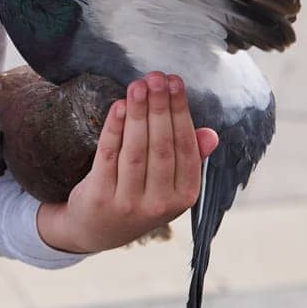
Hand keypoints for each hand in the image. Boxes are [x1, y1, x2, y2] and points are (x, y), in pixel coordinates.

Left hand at [36, 72, 217, 253]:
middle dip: (160, 108)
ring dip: (137, 114)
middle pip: (162, 147)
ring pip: (136, 151)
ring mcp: (129, 203)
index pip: (186, 149)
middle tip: (156, 77)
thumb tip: (211, 134)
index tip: (176, 83)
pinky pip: (108, 156)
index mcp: (184, 197)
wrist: (95, 230)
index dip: (181, 113)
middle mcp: (160, 203)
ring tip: (137, 85)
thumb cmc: (138, 197)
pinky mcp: (100, 198)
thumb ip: (189, 158)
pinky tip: (118, 107)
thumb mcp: (169, 185)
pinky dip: (114, 129)